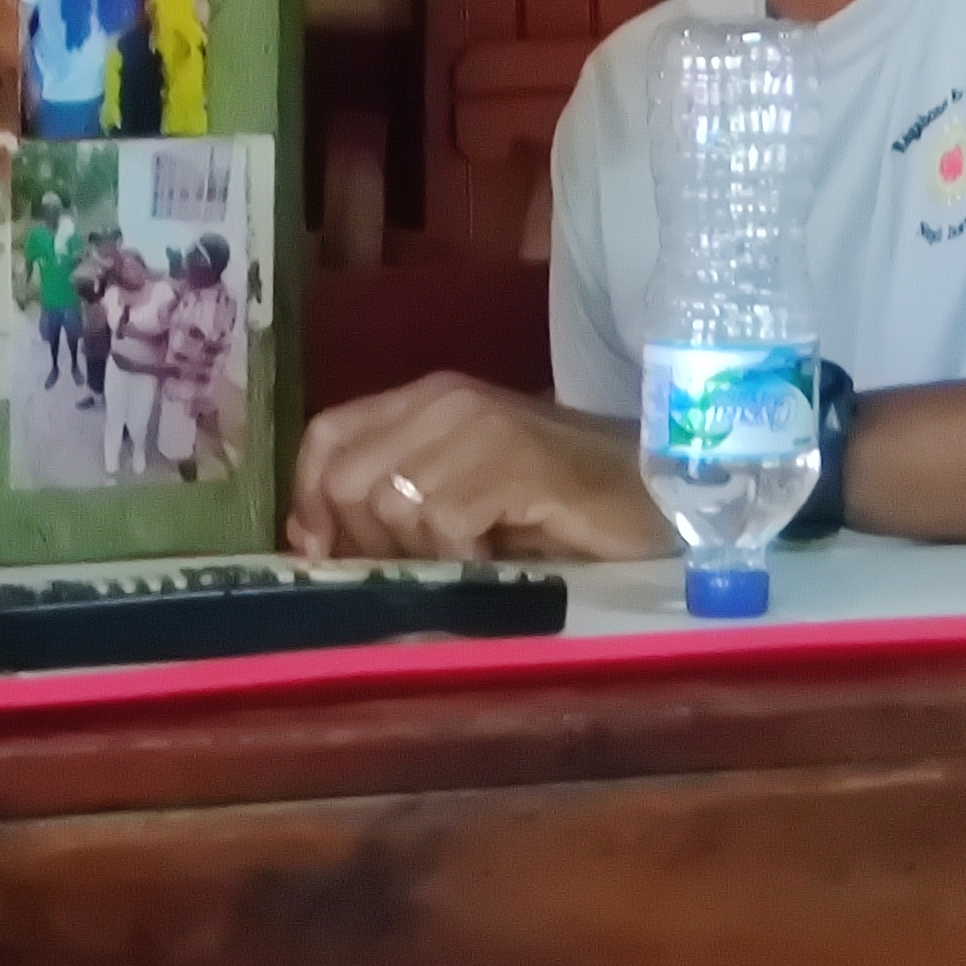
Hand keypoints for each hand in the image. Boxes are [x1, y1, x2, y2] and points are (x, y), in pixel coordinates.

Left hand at [284, 372, 670, 565]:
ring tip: (471, 558)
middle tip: (426, 566)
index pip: (325, 434)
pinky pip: (445, 520)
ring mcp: (480, 425)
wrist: (657, 491)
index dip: (308, 499)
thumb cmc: (560, 505)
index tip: (325, 556)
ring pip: (391, 504)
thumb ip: (389, 507)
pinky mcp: (514, 459)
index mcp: (425, 399)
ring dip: (422, 554)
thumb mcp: (460, 500)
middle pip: (345, 479)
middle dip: (368, 543)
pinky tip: (497, 559)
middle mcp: (444, 400)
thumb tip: (309, 542)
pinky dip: (462, 558)